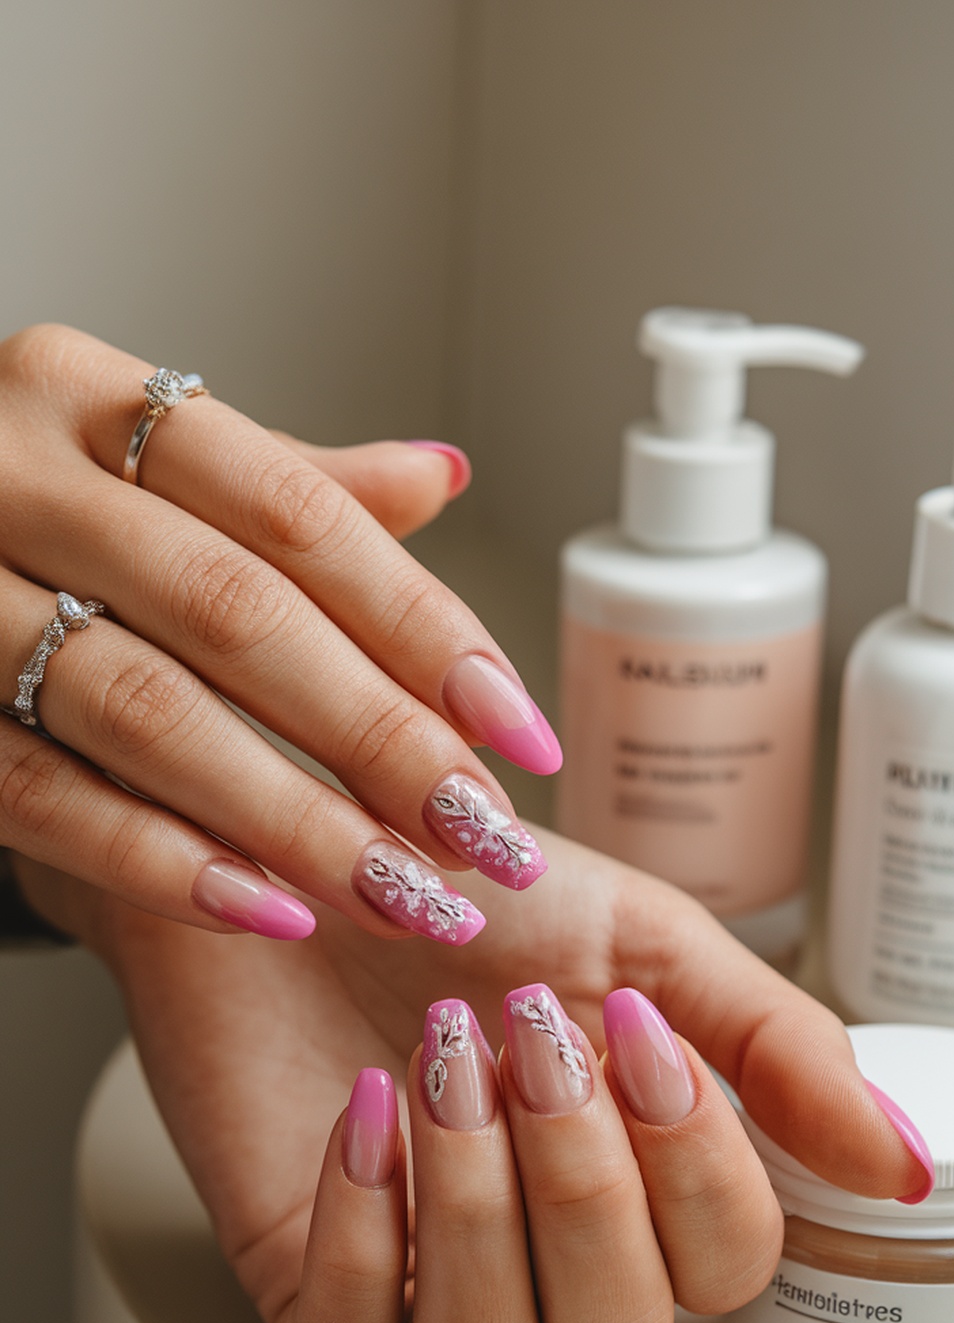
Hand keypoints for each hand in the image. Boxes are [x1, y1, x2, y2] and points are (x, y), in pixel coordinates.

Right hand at [0, 325, 555, 943]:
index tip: (519, 730)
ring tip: (401, 892)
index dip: (424, 627)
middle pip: (238, 615)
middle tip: (482, 837)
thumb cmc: (22, 511)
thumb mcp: (139, 468)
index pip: (298, 514)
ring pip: (146, 712)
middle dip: (379, 738)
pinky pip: (42, 796)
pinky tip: (269, 912)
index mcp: (88, 395)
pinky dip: (162, 862)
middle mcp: (13, 474)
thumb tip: (444, 474)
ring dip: (292, 818)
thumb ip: (285, 485)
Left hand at [18, 831, 932, 1322]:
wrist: (298, 848)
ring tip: (444, 1060)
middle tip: (529, 1036)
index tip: (632, 1029)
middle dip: (580, 1179)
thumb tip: (900, 1167)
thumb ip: (774, 1049)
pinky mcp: (308, 1287)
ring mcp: (423, 1289)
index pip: (727, 1268)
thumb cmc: (466, 896)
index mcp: (642, 1191)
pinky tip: (368, 1108)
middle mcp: (544, 1266)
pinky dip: (366, 1223)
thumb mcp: (644, 941)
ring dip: (477, 1203)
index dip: (697, 1165)